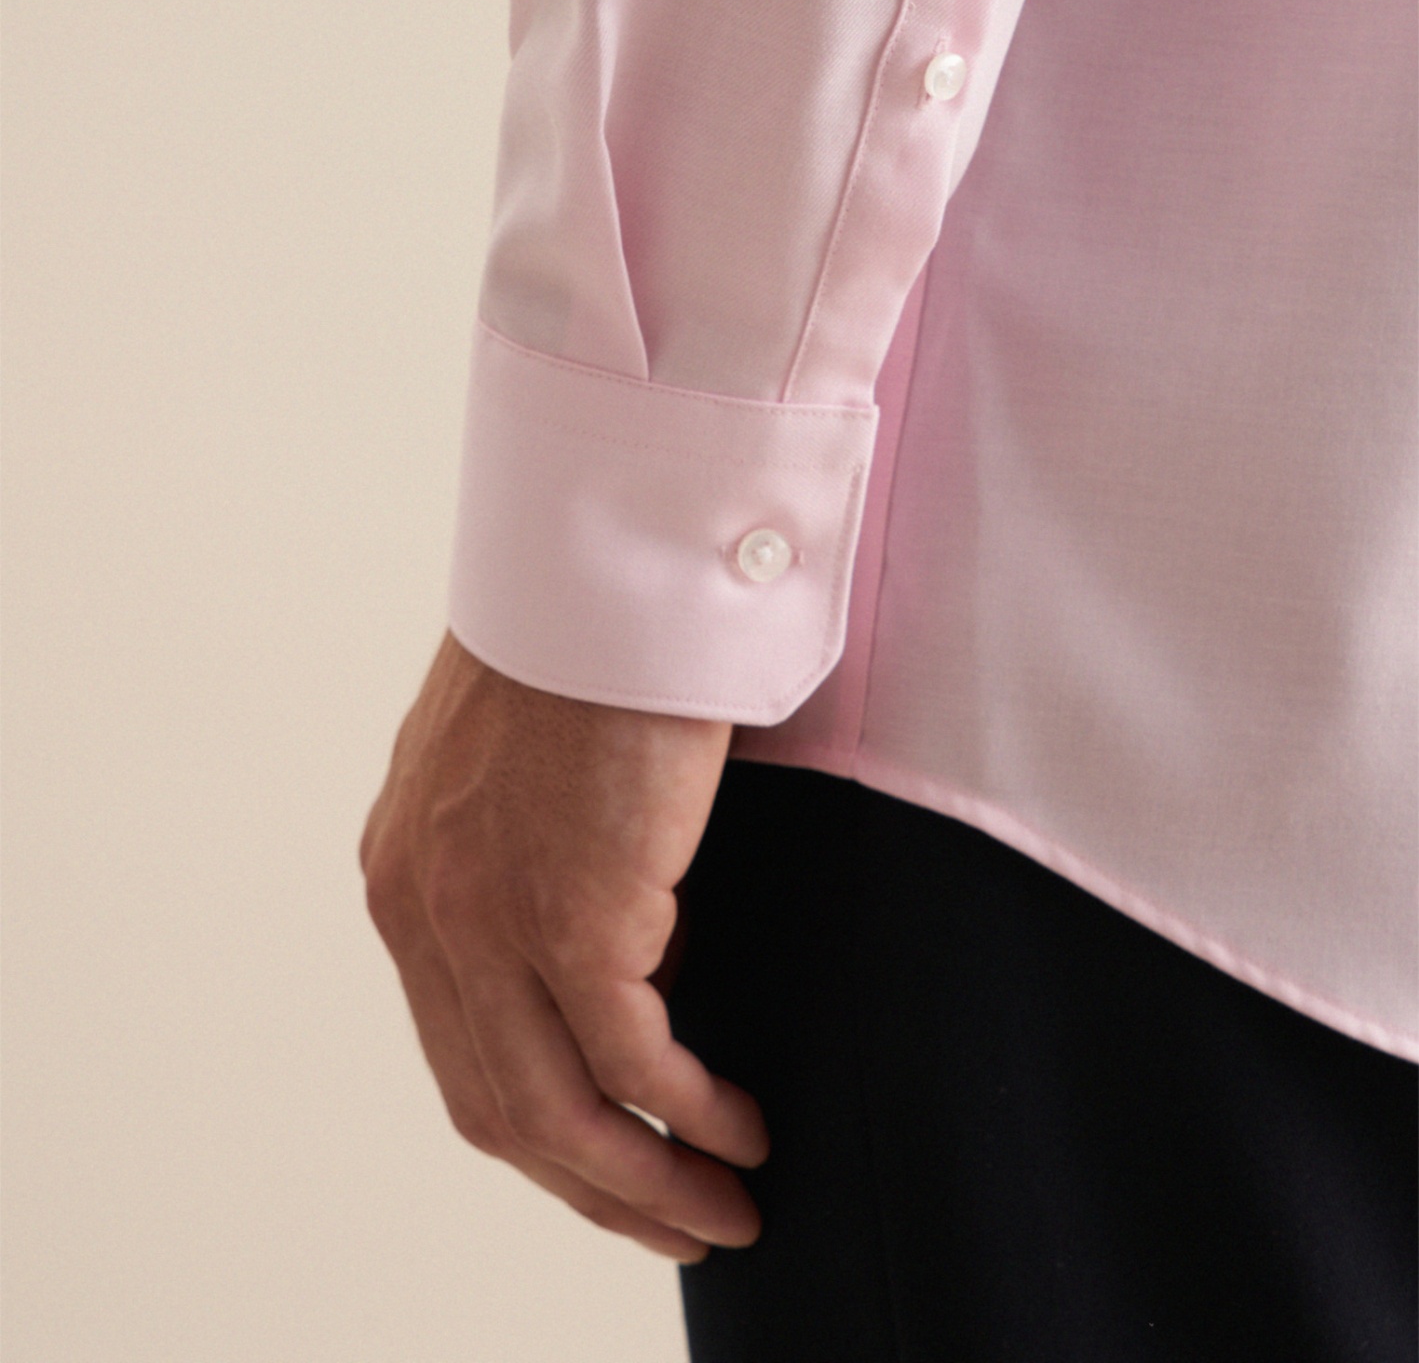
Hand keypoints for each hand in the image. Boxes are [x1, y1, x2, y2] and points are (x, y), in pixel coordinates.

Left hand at [359, 631, 768, 1261]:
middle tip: (675, 1222)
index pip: (461, 1050)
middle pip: (497, 1109)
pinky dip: (690, 1113)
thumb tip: (636, 965)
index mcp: (406, 874)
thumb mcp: (526, 767)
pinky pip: (633, 1061)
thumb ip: (542, 865)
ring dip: (645, 1183)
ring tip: (722, 1211)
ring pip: (556, 1113)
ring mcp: (487, 917)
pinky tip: (742, 1129)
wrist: (607, 549)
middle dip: (593, 1186)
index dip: (543, 1130)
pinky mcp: (574, 910)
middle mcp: (424, 909)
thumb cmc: (589, 635)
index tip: (614, 1163)